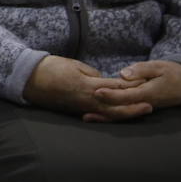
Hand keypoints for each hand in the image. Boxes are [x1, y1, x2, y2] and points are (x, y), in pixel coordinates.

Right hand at [23, 55, 150, 121]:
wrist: (30, 80)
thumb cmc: (51, 68)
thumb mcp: (74, 65)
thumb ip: (91, 74)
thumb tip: (104, 81)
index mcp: (88, 86)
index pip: (115, 87)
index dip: (130, 86)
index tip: (144, 82)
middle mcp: (87, 100)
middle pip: (116, 107)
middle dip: (133, 108)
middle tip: (149, 106)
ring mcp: (83, 108)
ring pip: (108, 115)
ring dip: (125, 114)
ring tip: (139, 111)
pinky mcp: (77, 111)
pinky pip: (98, 115)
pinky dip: (110, 116)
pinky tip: (118, 115)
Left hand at [85, 60, 180, 120]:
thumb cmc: (172, 72)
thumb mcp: (159, 66)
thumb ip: (142, 70)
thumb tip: (124, 74)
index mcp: (149, 92)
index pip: (127, 95)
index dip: (112, 95)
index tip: (97, 91)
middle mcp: (145, 103)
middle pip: (122, 109)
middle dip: (103, 110)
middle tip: (84, 110)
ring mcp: (143, 107)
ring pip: (122, 114)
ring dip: (105, 116)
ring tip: (86, 117)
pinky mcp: (141, 107)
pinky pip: (125, 112)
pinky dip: (112, 115)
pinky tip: (98, 115)